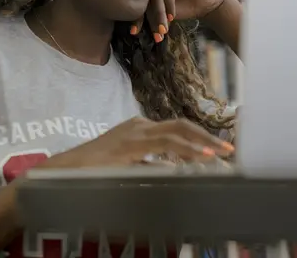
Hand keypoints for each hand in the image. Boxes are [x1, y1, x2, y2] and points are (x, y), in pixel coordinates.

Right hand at [40, 117, 234, 168]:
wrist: (68, 169)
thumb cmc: (95, 169)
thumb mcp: (129, 166)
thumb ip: (150, 165)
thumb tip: (174, 170)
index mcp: (139, 130)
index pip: (175, 129)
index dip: (199, 138)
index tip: (218, 150)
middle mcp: (139, 126)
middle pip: (180, 125)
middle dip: (206, 137)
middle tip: (228, 150)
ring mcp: (135, 133)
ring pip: (175, 132)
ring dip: (200, 143)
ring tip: (219, 154)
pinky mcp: (131, 144)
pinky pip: (164, 144)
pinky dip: (185, 149)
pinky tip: (199, 157)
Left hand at [132, 0, 227, 42]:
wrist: (208, 4)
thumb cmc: (184, 8)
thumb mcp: (163, 14)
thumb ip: (149, 15)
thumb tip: (132, 30)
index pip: (137, 1)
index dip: (136, 17)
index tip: (134, 32)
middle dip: (150, 19)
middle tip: (155, 34)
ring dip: (160, 14)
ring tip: (163, 29)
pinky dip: (169, 4)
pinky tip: (172, 17)